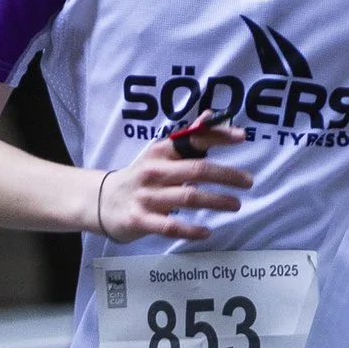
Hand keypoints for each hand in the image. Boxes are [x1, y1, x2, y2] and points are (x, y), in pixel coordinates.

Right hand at [91, 120, 253, 246]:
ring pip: (188, 197)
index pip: (192, 140)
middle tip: (247, 181)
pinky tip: (206, 231)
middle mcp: (154, 171)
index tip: (241, 136)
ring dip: (215, 200)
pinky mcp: (141, 219)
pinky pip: (170, 226)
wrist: (100, 201)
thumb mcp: (159, 155)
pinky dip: (190, 229)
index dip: (218, 136)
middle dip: (225, 175)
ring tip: (235, 204)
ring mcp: (147, 196)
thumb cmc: (140, 177)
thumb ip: (187, 140)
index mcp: (160, 152)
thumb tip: (212, 116)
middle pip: (196, 170)